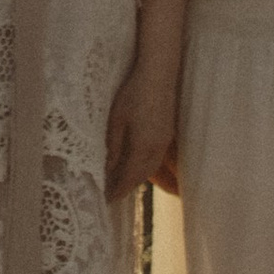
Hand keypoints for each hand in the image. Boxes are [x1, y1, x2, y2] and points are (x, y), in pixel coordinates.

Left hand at [105, 63, 177, 198]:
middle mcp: (156, 148)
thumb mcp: (116, 121)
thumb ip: (114, 147)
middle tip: (111, 194)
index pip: (129, 178)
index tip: (106, 200)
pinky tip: (136, 165)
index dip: (117, 191)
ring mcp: (164, 141)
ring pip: (150, 169)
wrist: (158, 74)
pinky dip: (145, 168)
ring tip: (121, 183)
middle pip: (141, 177)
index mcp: (143, 147)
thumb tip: (108, 169)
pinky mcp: (167, 133)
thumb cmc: (134, 94)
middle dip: (126, 188)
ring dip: (136, 179)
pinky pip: (155, 159)